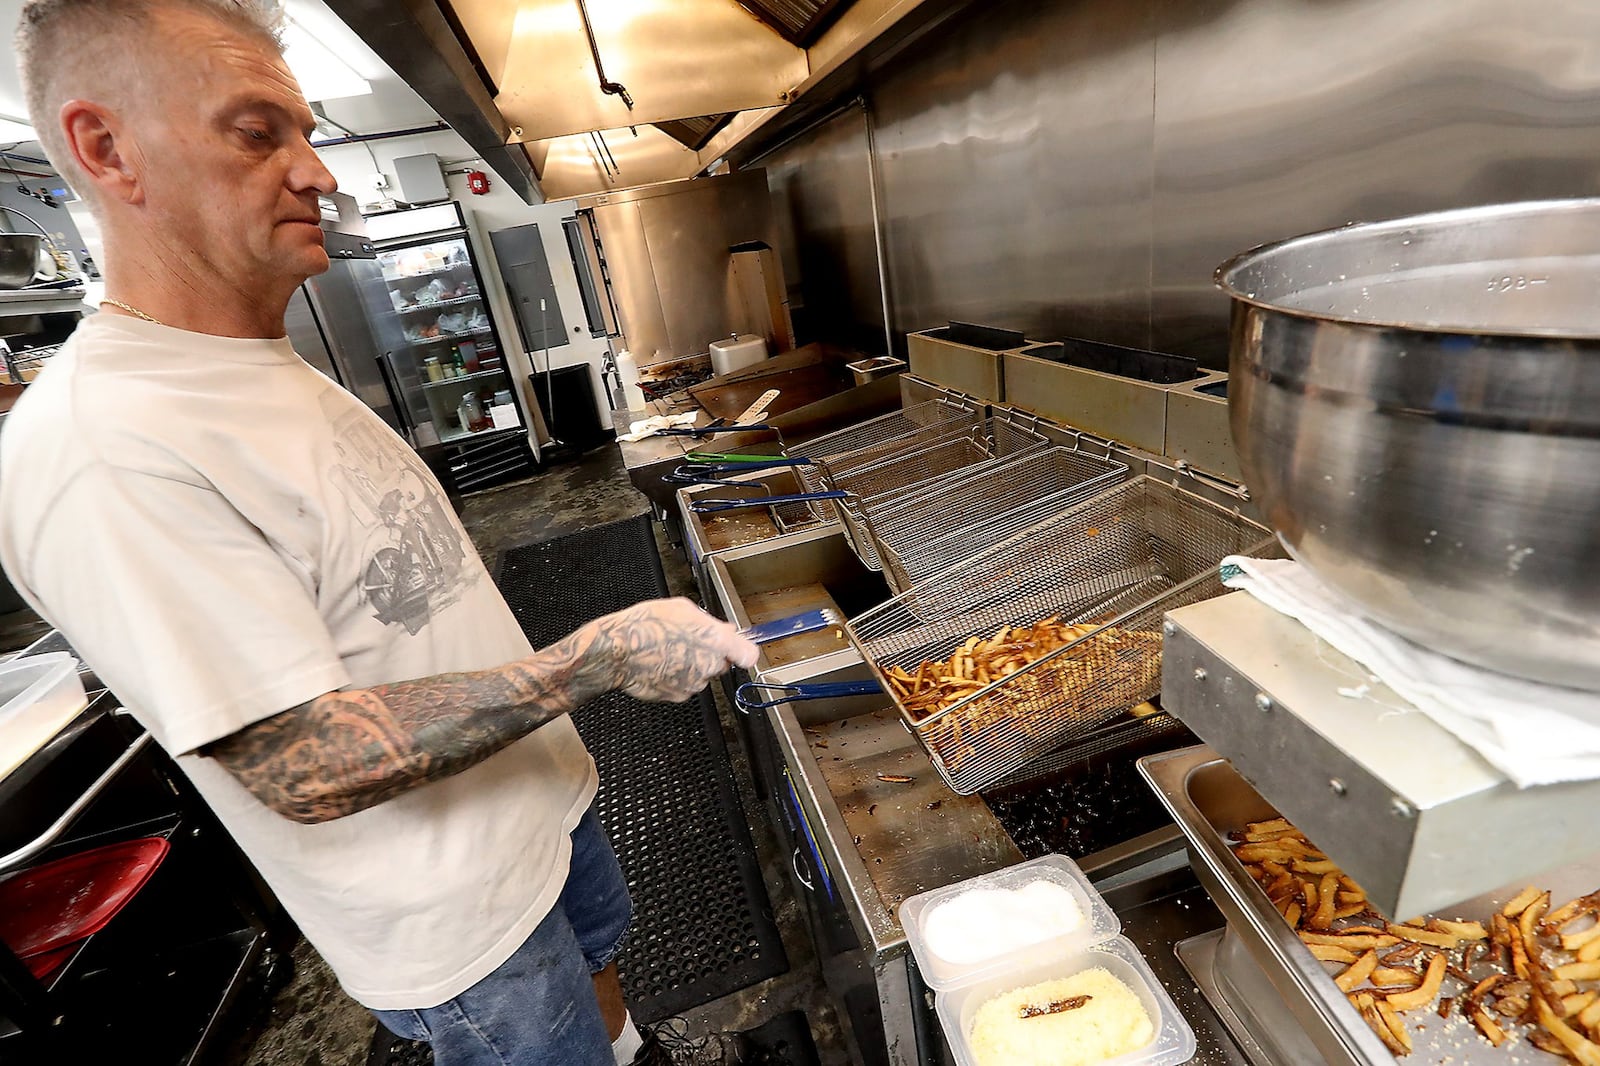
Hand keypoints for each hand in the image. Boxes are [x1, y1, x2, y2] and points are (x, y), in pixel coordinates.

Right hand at [589, 597, 758, 703]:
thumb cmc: (646, 625)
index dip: (743, 652)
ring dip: (692, 666)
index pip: (749, 655)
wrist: (616, 651)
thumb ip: (709, 621)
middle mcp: (709, 664)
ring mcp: (695, 683)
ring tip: (668, 652)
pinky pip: (685, 686)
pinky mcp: (679, 696)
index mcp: (715, 640)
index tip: (738, 648)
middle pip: (721, 664)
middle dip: (710, 655)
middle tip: (688, 642)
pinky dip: (677, 678)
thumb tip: (724, 629)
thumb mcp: (682, 608)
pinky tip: (661, 665)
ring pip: (702, 675)